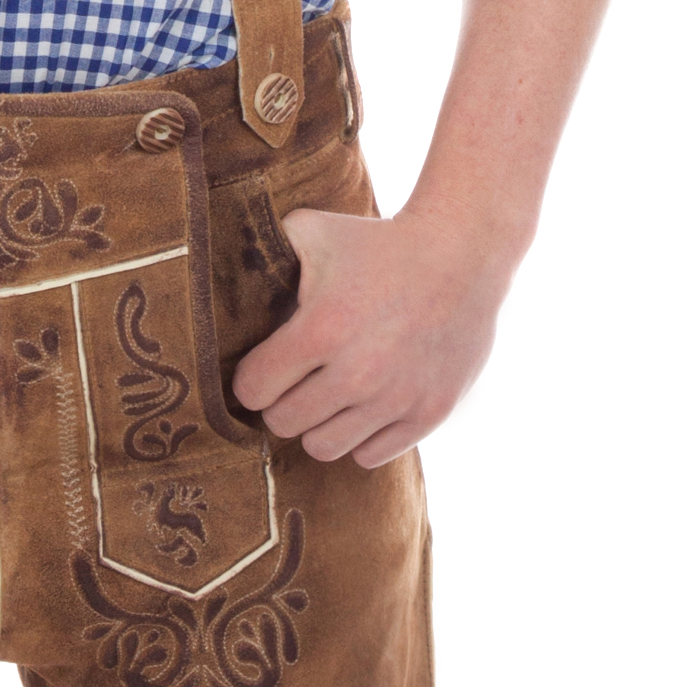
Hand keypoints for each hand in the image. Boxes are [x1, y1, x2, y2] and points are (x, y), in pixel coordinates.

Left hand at [230, 206, 511, 469]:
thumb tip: (225, 267)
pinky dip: (360, 437)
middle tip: (292, 383)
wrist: (461, 255)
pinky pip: (371, 456)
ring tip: (326, 397)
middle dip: (280, 403)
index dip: (249, 380)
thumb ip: (265, 249)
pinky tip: (363, 406)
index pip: (253, 390)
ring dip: (318, 424)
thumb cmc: (378, 242)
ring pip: (324, 447)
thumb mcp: (312, 230)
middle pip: (284, 423)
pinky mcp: (428, 414)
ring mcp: (395, 398)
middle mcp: (357, 372)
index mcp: (321, 328)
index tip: (261, 369)